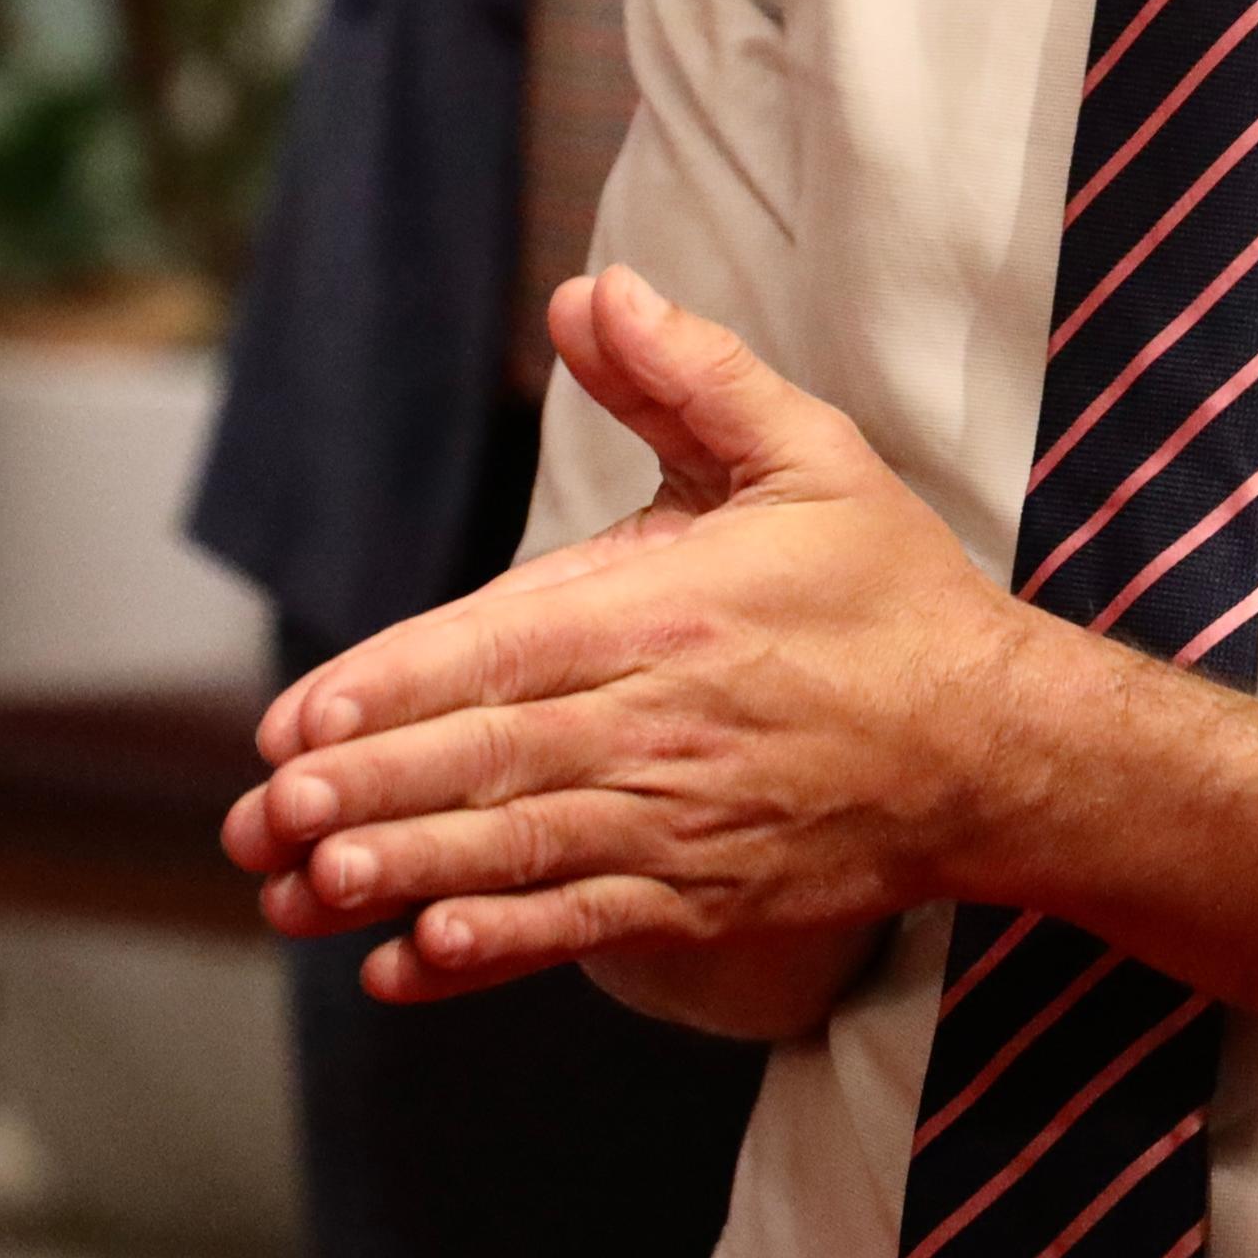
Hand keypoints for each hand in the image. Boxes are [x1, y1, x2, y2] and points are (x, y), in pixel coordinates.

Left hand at [225, 266, 1049, 1019]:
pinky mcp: (703, 900)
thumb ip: (690, 374)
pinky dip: (495, 952)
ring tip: (302, 893)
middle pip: (490, 760)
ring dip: (404, 876)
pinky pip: (582, 929)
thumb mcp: (807, 454)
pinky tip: (410, 965)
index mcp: (673, 614)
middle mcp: (666, 725)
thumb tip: (587, 292)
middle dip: (365, 792)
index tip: (293, 718)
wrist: (1001, 747)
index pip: (504, 651)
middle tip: (256, 817)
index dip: (393, 687)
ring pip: (521, 853)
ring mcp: (683, 823)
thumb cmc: (891, 593)